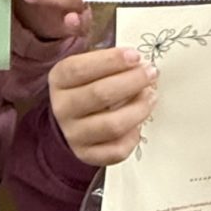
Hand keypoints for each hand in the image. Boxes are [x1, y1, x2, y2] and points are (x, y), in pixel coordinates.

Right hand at [48, 44, 156, 166]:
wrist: (70, 121)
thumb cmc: (87, 87)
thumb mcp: (87, 67)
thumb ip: (109, 62)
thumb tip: (141, 64)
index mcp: (59, 80)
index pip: (79, 69)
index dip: (110, 61)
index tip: (135, 56)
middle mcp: (62, 108)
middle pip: (99, 95)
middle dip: (132, 81)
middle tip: (151, 73)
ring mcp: (74, 134)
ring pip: (112, 125)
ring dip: (138, 109)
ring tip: (150, 96)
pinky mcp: (87, 154)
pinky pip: (116, 150)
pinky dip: (133, 137)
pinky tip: (138, 124)